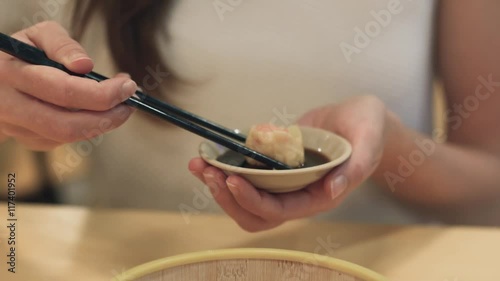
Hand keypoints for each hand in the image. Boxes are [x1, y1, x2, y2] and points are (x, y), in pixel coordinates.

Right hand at [0, 21, 136, 150]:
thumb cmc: (24, 53)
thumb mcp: (38, 36)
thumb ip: (62, 44)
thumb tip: (85, 65)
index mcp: (12, 74)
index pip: (64, 91)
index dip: (102, 93)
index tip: (127, 85)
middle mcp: (10, 105)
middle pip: (67, 125)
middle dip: (108, 117)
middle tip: (130, 103)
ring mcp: (17, 128)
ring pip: (68, 137)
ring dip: (102, 123)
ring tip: (120, 103)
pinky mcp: (28, 140)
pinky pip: (66, 140)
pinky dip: (89, 127)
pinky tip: (97, 111)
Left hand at [189, 95, 391, 231]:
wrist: (359, 119)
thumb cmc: (368, 130)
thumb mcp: (369, 141)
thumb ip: (356, 167)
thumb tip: (332, 190)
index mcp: (318, 197)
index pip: (279, 211)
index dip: (252, 200)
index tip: (231, 178)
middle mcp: (297, 195)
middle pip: (254, 214)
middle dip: (228, 197)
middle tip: (208, 170)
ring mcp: (283, 182)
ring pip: (244, 198)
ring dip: (219, 185)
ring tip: (199, 164)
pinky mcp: (273, 166)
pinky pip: (246, 175)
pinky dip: (224, 168)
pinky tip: (209, 154)